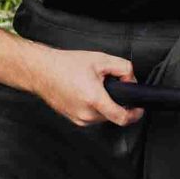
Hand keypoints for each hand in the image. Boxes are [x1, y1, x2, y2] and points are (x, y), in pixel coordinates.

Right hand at [30, 47, 144, 126]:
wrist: (41, 71)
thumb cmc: (65, 65)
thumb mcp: (100, 59)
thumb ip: (123, 68)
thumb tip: (130, 80)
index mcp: (94, 99)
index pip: (122, 117)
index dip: (134, 114)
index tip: (138, 109)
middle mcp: (86, 114)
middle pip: (113, 114)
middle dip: (117, 101)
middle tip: (111, 85)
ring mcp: (79, 119)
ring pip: (103, 116)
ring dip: (105, 104)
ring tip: (96, 87)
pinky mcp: (73, 119)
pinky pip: (92, 116)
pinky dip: (94, 106)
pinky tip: (86, 93)